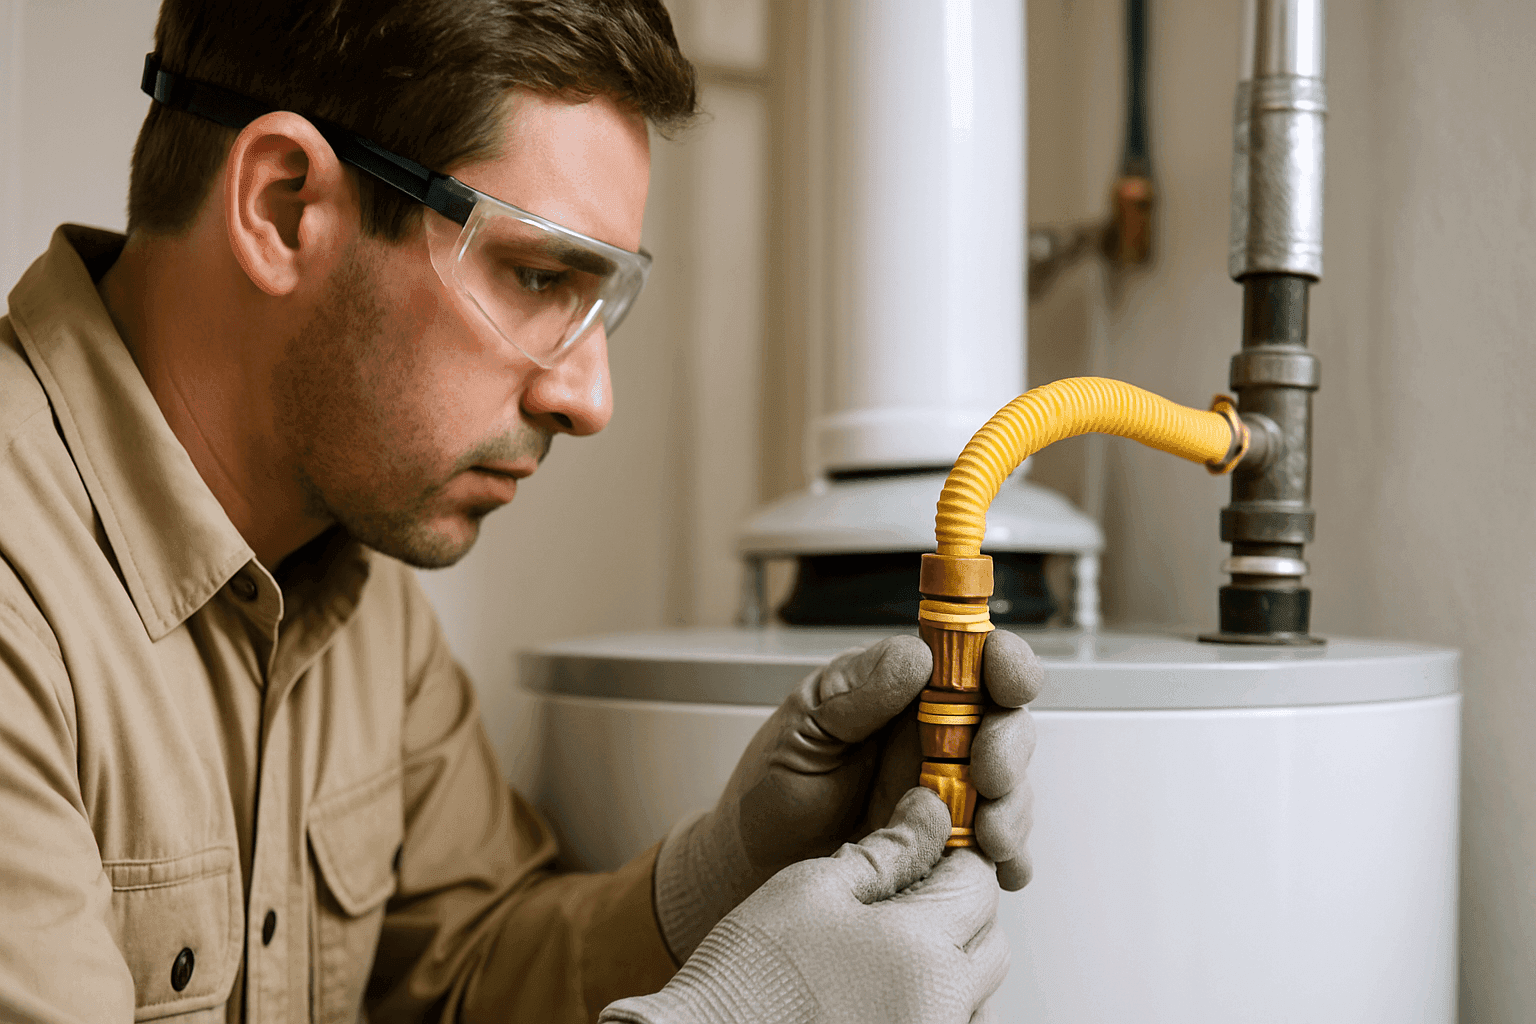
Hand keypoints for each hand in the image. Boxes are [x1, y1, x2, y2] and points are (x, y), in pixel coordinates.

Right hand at [602, 789, 1007, 1023]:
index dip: (952, 854)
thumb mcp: (812, 887)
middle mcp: (942, 1007)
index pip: (978, 883)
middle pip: (987, 940)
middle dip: (958, 906)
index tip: (922, 844)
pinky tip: (880, 989)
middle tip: (900, 893)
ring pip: (976, 992)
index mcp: (923, 950)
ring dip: (949, 961)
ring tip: (884, 947)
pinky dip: (932, 1001)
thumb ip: (884, 851)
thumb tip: (929, 814)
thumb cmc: (749, 975)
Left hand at [654, 629, 1041, 959]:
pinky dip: (1012, 859)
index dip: (1002, 660)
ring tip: (986, 833)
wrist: (750, 867)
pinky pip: (1000, 851)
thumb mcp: (803, 728)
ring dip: (1012, 807)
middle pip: (1006, 723)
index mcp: (906, 694)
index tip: (1004, 675)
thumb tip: (917, 656)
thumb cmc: (771, 790)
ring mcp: (950, 795)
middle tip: (987, 773)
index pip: (973, 659)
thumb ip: (856, 692)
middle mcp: (937, 739)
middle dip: (1009, 745)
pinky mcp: (951, 848)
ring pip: (1012, 787)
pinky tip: (1001, 869)